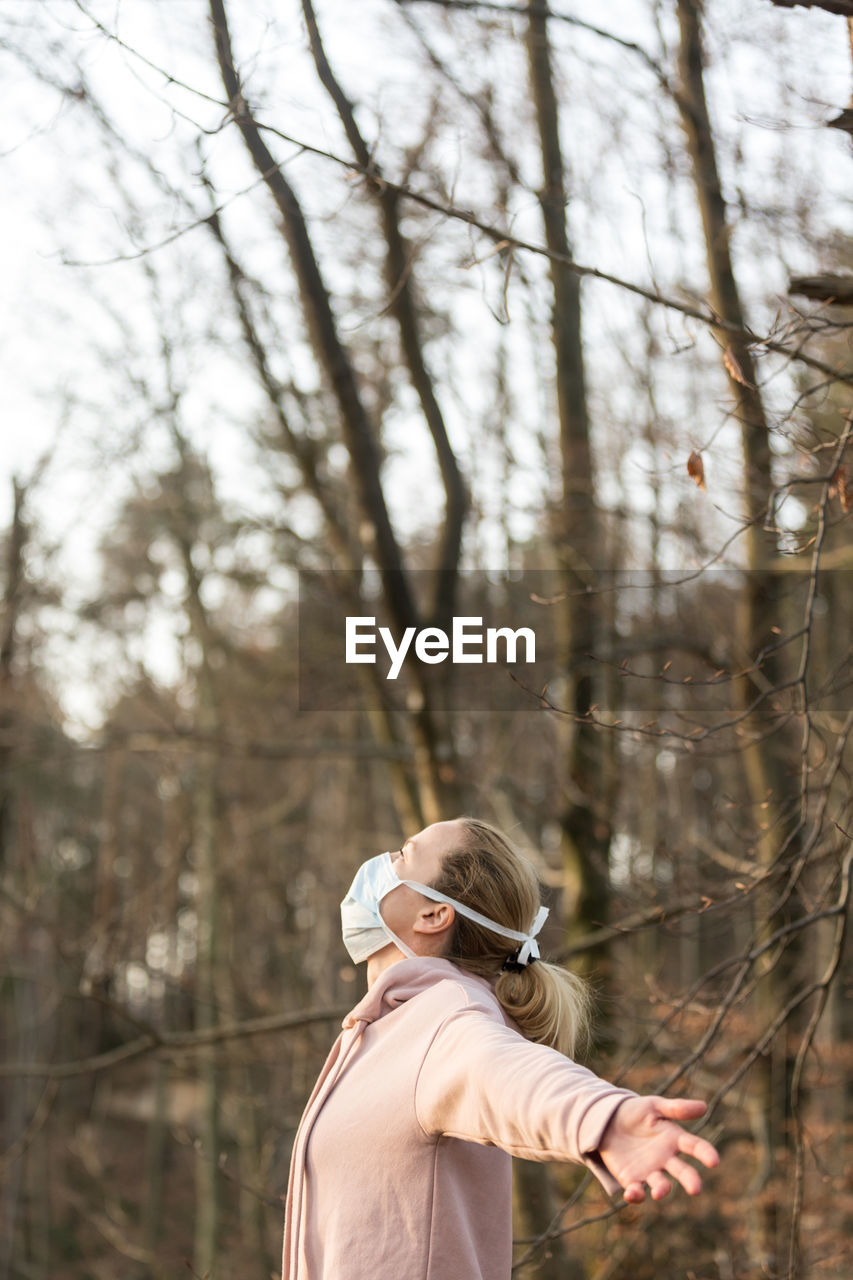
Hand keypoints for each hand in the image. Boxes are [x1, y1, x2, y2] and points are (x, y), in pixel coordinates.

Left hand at [597, 1096, 718, 1202]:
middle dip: (690, 1180)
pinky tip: (632, 1192)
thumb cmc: (636, 1112)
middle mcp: (666, 1159)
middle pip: (682, 1172)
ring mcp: (650, 1171)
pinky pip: (636, 1191)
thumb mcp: (654, 1106)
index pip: (695, 1146)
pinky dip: (635, 1195)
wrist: (608, 1121)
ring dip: (662, 1190)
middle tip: (696, 1189)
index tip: (714, 1161)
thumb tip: (703, 1106)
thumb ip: (676, 1108)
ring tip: (658, 1192)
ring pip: (661, 1185)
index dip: (705, 1153)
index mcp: (674, 1139)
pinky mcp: (632, 1180)